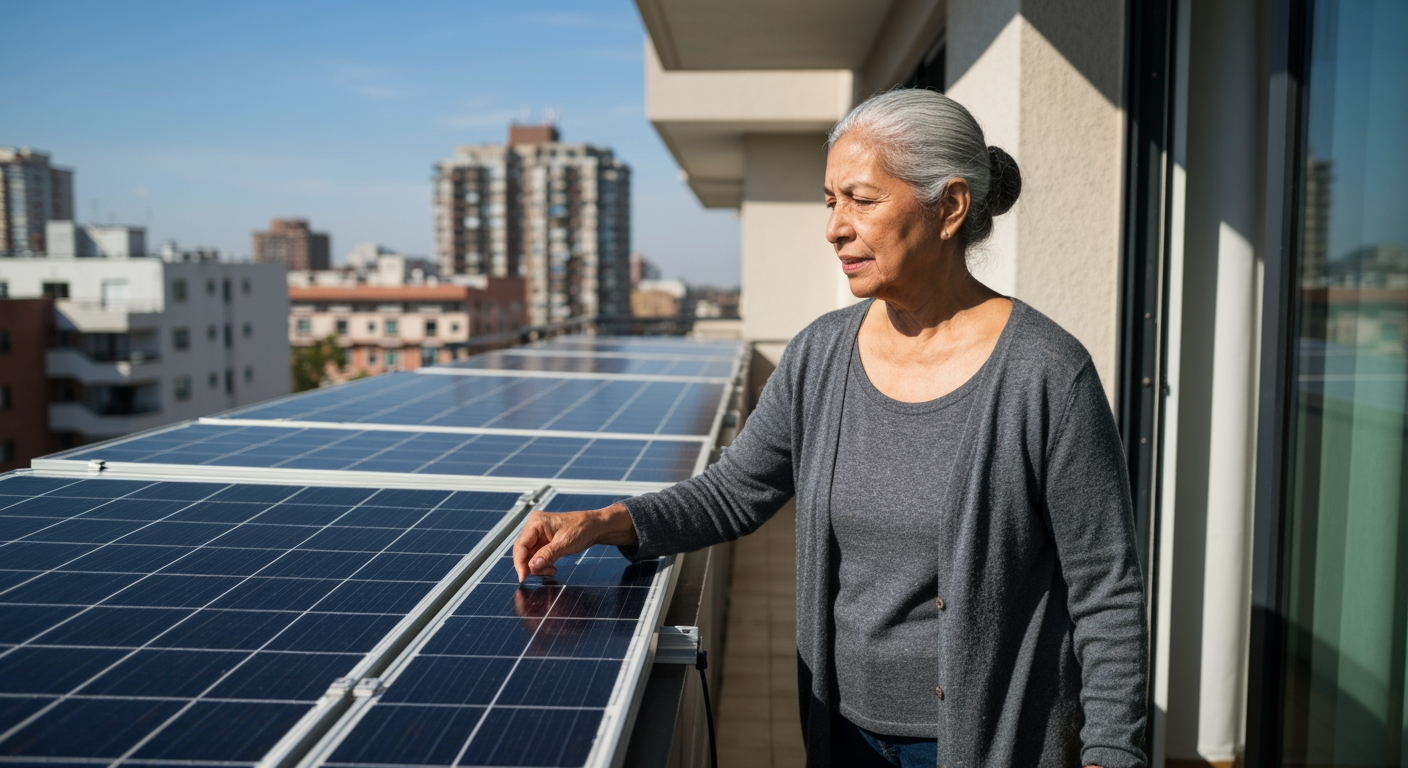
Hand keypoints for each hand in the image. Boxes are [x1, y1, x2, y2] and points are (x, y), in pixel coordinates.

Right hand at [511, 503, 637, 581]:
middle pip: (523, 551)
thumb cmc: (582, 528)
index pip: (520, 545)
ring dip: (538, 566)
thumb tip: (532, 566)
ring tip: (551, 570)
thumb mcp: (565, 544)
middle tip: (543, 573)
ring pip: (529, 556)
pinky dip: (542, 564)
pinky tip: (551, 567)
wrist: (595, 527)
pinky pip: (536, 556)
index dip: (519, 562)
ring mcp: (537, 534)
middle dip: (531, 565)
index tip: (523, 577)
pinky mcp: (542, 541)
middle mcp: (534, 527)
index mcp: (536, 522)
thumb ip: (547, 555)